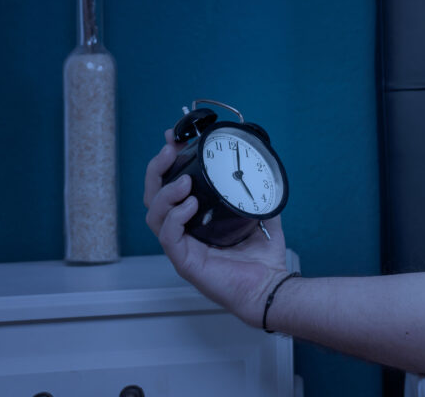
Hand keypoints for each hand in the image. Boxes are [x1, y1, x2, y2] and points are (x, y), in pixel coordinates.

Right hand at [145, 129, 287, 327]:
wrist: (271, 286)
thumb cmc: (263, 257)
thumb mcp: (261, 212)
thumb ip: (256, 190)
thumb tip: (260, 163)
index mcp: (195, 219)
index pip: (170, 187)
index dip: (167, 163)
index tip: (173, 137)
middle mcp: (183, 231)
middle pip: (153, 197)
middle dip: (158, 170)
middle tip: (170, 150)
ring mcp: (182, 247)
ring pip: (154, 215)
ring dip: (165, 193)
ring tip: (185, 180)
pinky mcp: (185, 262)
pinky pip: (168, 237)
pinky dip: (174, 217)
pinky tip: (189, 205)